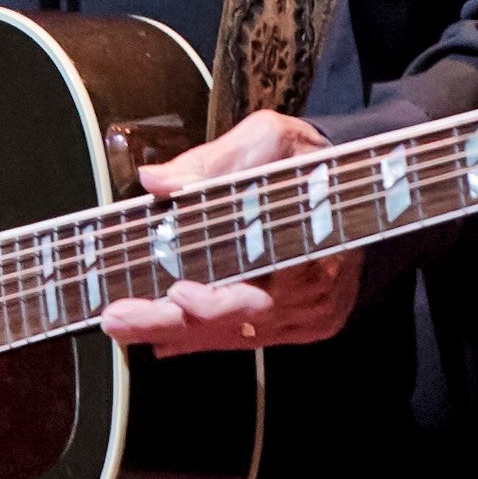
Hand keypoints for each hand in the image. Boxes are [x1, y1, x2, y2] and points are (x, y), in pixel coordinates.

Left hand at [98, 109, 360, 356]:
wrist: (359, 185)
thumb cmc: (311, 161)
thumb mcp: (270, 140)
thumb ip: (214, 162)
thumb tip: (157, 180)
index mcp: (312, 247)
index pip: (259, 292)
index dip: (213, 302)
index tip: (176, 294)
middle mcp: (315, 292)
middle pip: (237, 321)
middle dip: (172, 323)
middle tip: (118, 319)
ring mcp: (311, 314)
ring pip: (238, 335)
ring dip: (181, 334)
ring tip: (127, 327)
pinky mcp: (305, 324)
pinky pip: (248, 337)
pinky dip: (205, 338)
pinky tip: (165, 338)